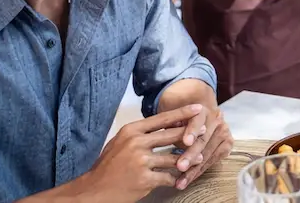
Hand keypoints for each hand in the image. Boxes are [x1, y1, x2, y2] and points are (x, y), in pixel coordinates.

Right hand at [83, 104, 203, 201]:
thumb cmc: (109, 165)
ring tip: (198, 158)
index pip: (162, 118)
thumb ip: (140, 133)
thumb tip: (163, 123)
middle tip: (205, 131)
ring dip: (188, 159)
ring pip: (174, 158)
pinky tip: (181, 180)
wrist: (94, 190)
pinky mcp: (145, 179)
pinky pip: (168, 177)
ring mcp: (141, 161)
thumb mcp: (120, 141)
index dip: (182, 113)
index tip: (198, 108)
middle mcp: (137, 143)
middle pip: (172, 135)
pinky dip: (175, 179)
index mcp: (131, 131)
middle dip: (191, 134)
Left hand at [172, 105, 233, 189]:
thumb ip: (173, 127)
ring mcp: (224, 132)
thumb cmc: (180, 120)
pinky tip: (188, 180)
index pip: (198, 120)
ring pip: (208, 153)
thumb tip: (170, 137)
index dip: (192, 131)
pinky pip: (212, 161)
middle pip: (203, 140)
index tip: (186, 142)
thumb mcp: (174, 119)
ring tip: (180, 182)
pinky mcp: (227, 145)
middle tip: (180, 166)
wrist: (198, 119)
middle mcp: (217, 119)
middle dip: (191, 155)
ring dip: (193, 169)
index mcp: (202, 110)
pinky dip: (199, 171)